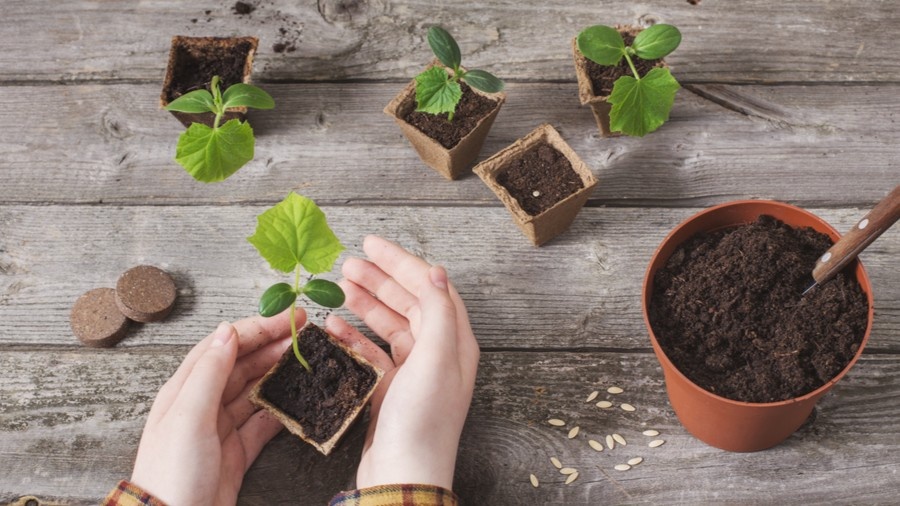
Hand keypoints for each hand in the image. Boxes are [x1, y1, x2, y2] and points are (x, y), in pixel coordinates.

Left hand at [130, 310, 301, 504]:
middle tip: (305, 332)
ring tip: (305, 358)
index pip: (224, 345)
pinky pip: (262, 423)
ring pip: (254, 390)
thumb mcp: (189, 415)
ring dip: (278, 371)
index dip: (257, 327)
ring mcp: (220, 429)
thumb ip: (210, 371)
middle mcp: (202, 404)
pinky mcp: (235, 453)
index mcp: (186, 389)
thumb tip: (228, 330)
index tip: (289, 317)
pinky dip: (281, 408)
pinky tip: (297, 399)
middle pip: (241, 364)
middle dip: (272, 344)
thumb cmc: (173, 473)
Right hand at [326, 235, 479, 489]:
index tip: (372, 243)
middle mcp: (437, 354)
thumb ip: (437, 312)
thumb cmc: (423, 421)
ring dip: (366, 303)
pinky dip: (353, 336)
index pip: (431, 288)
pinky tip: (333, 324)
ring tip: (340, 285)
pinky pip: (371, 352)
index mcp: (455, 342)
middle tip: (349, 262)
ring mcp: (413, 372)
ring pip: (389, 325)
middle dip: (381, 279)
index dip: (403, 262)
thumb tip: (437, 271)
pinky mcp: (390, 389)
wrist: (403, 475)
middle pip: (409, 303)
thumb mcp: (435, 359)